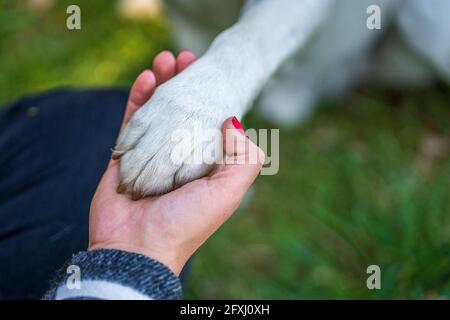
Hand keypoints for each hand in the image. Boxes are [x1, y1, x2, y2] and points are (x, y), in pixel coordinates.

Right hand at [88, 50, 264, 274]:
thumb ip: (243, 160)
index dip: (210, 97)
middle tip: (187, 58)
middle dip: (186, 84)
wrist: (138, 249)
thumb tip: (234, 122)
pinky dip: (138, 98)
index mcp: (203, 165)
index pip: (208, 122)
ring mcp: (151, 154)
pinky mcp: (125, 154)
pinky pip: (132, 121)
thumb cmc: (187, 222)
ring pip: (158, 112)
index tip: (210, 73)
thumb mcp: (228, 193)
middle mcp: (178, 157)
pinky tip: (146, 77)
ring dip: (162, 84)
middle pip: (183, 112)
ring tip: (167, 59)